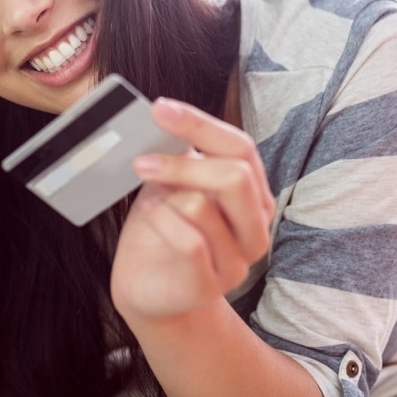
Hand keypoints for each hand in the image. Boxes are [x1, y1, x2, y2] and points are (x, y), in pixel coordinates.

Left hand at [110, 98, 274, 319]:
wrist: (147, 288)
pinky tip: (150, 222)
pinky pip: (187, 241)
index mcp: (253, 196)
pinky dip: (160, 223)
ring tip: (151, 209)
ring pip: (203, 206)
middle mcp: (255, 229)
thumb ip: (181, 155)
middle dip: (182, 164)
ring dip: (165, 200)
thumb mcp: (173, 184)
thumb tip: (164, 114)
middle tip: (141, 162)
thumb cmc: (163, 231)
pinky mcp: (208, 287)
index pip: (241, 148)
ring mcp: (236, 262)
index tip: (159, 109)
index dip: (200, 124)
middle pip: (235, 176)